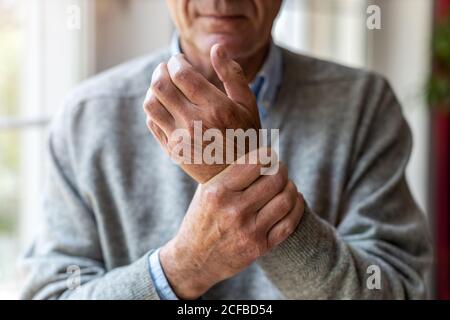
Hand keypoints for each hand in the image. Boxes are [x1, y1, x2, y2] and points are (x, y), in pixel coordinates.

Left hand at [143, 44, 260, 182]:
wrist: (237, 178)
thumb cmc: (245, 136)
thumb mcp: (248, 105)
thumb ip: (233, 74)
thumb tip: (217, 48)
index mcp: (216, 109)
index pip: (182, 74)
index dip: (176, 61)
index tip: (179, 60)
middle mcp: (195, 123)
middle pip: (161, 86)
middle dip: (161, 70)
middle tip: (167, 68)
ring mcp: (181, 139)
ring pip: (151, 103)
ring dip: (153, 88)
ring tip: (163, 85)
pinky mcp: (172, 150)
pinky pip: (152, 122)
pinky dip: (154, 108)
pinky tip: (164, 105)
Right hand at [159, 149, 304, 298]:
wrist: (193, 260)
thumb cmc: (201, 218)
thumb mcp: (205, 191)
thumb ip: (228, 172)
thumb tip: (256, 149)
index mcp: (217, 191)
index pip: (256, 163)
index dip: (269, 155)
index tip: (270, 155)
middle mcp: (233, 210)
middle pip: (275, 179)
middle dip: (282, 170)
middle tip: (279, 170)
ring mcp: (248, 231)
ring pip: (286, 199)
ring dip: (291, 188)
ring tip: (285, 186)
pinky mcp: (259, 247)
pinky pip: (289, 223)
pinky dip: (296, 207)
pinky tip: (292, 201)